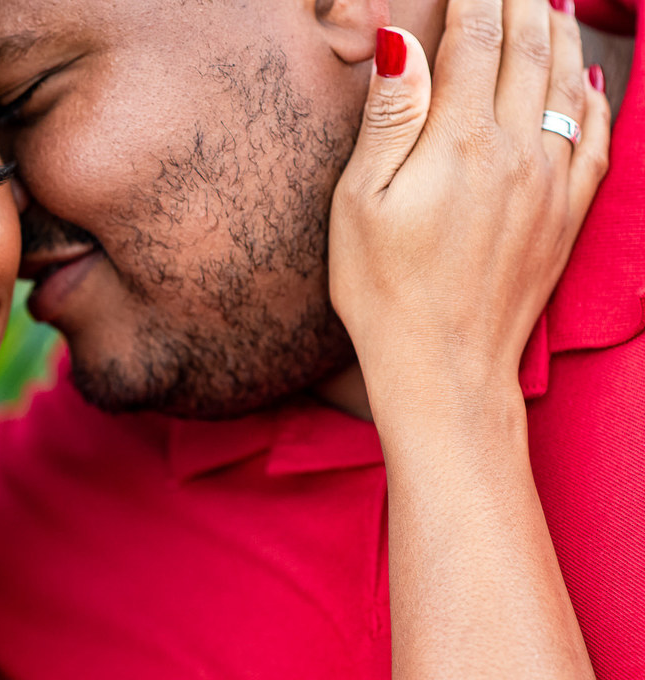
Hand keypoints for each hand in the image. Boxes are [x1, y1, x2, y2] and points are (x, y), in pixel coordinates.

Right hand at [328, 0, 609, 417]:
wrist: (446, 367)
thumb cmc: (384, 290)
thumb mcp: (360, 203)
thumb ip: (389, 118)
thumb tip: (403, 41)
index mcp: (459, 141)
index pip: (476, 39)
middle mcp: (516, 151)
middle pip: (529, 48)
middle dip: (521, 0)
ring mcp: (550, 183)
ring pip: (566, 83)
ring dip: (559, 33)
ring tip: (551, 3)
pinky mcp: (565, 215)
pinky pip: (594, 137)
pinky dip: (594, 98)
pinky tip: (588, 80)